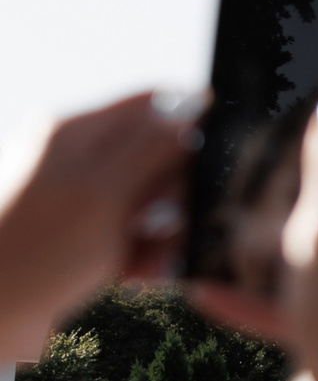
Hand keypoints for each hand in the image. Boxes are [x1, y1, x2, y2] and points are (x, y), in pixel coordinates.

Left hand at [0, 91, 195, 357]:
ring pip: (150, 203)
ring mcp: (79, 199)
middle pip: (158, 157)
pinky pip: (132, 236)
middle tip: (179, 224)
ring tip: (154, 262)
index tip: (221, 159)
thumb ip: (151, 150)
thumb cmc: (35, 254)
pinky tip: (140, 276)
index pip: (151, 104)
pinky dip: (144, 255)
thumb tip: (192, 108)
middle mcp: (78, 159)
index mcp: (76, 132)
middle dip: (179, 194)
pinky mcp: (81, 236)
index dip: (193, 124)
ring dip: (166, 233)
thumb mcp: (105, 196)